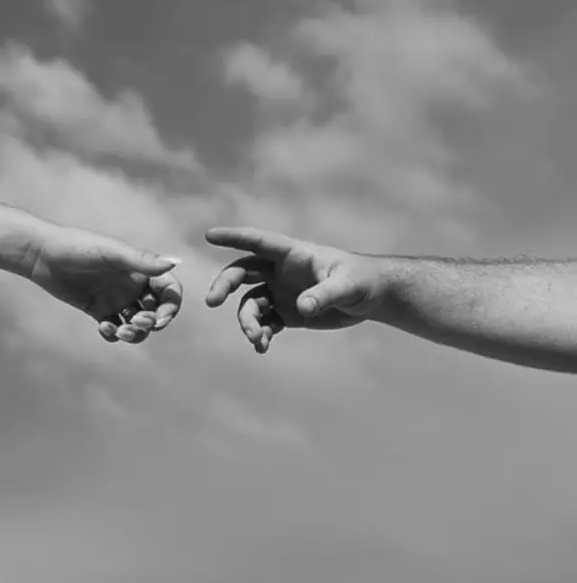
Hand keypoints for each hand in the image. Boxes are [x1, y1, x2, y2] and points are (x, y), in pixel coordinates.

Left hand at [26, 227, 183, 344]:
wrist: (42, 254)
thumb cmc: (77, 246)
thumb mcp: (110, 253)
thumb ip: (141, 260)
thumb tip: (175, 262)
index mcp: (139, 269)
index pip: (169, 290)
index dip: (171, 306)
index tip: (159, 318)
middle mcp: (131, 284)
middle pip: (156, 311)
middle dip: (152, 322)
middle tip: (137, 322)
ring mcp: (114, 298)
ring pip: (137, 325)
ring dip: (136, 333)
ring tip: (121, 332)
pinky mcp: (97, 310)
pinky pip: (114, 329)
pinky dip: (113, 334)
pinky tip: (103, 327)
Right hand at [204, 226, 391, 352]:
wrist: (372, 297)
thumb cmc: (362, 280)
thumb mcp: (347, 285)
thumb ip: (324, 294)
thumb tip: (301, 307)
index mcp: (292, 255)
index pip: (259, 242)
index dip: (234, 237)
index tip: (209, 235)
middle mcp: (279, 271)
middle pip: (242, 273)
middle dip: (225, 285)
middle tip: (212, 301)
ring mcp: (280, 292)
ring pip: (250, 303)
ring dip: (247, 320)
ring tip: (256, 339)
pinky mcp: (287, 313)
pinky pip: (265, 323)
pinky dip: (261, 334)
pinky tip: (263, 347)